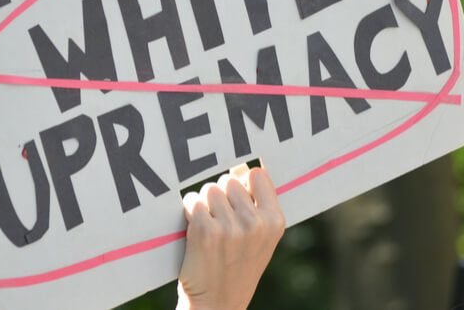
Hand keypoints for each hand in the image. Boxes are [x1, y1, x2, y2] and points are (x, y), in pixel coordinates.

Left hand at [176, 163, 285, 309]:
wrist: (218, 304)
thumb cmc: (238, 267)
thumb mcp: (261, 239)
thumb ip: (257, 205)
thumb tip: (241, 166)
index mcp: (274, 222)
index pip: (257, 175)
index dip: (243, 181)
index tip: (236, 196)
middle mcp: (255, 224)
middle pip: (229, 180)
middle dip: (221, 195)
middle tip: (220, 219)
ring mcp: (231, 228)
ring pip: (209, 189)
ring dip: (203, 203)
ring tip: (208, 225)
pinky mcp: (205, 231)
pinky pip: (192, 201)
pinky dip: (189, 210)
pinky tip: (195, 229)